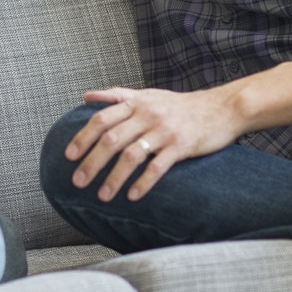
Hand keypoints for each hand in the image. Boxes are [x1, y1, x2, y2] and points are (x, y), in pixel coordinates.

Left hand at [67, 86, 243, 201]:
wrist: (223, 108)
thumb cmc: (181, 105)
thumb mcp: (148, 94)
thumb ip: (117, 95)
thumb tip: (86, 96)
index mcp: (136, 103)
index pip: (102, 119)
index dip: (83, 137)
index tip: (69, 156)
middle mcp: (147, 114)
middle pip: (111, 139)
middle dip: (92, 162)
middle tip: (77, 182)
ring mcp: (165, 130)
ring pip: (131, 155)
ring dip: (114, 178)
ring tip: (102, 196)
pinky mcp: (182, 146)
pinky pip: (158, 166)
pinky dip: (143, 182)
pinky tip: (132, 196)